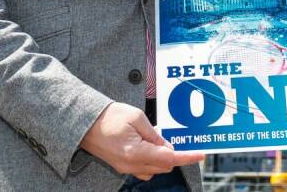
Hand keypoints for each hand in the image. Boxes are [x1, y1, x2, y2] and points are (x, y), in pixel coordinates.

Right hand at [80, 102, 203, 179]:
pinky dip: (151, 159)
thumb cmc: (109, 117)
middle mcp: (131, 165)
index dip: (187, 157)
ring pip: (155, 169)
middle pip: (164, 166)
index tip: (200, 155)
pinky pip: (144, 168)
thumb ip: (155, 135)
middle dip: (172, 153)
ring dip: (161, 156)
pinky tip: (147, 144)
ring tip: (154, 136)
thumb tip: (168, 148)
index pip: (169, 158)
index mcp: (136, 152)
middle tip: (168, 135)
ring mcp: (126, 168)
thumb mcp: (137, 118)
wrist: (85, 123)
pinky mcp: (122, 167)